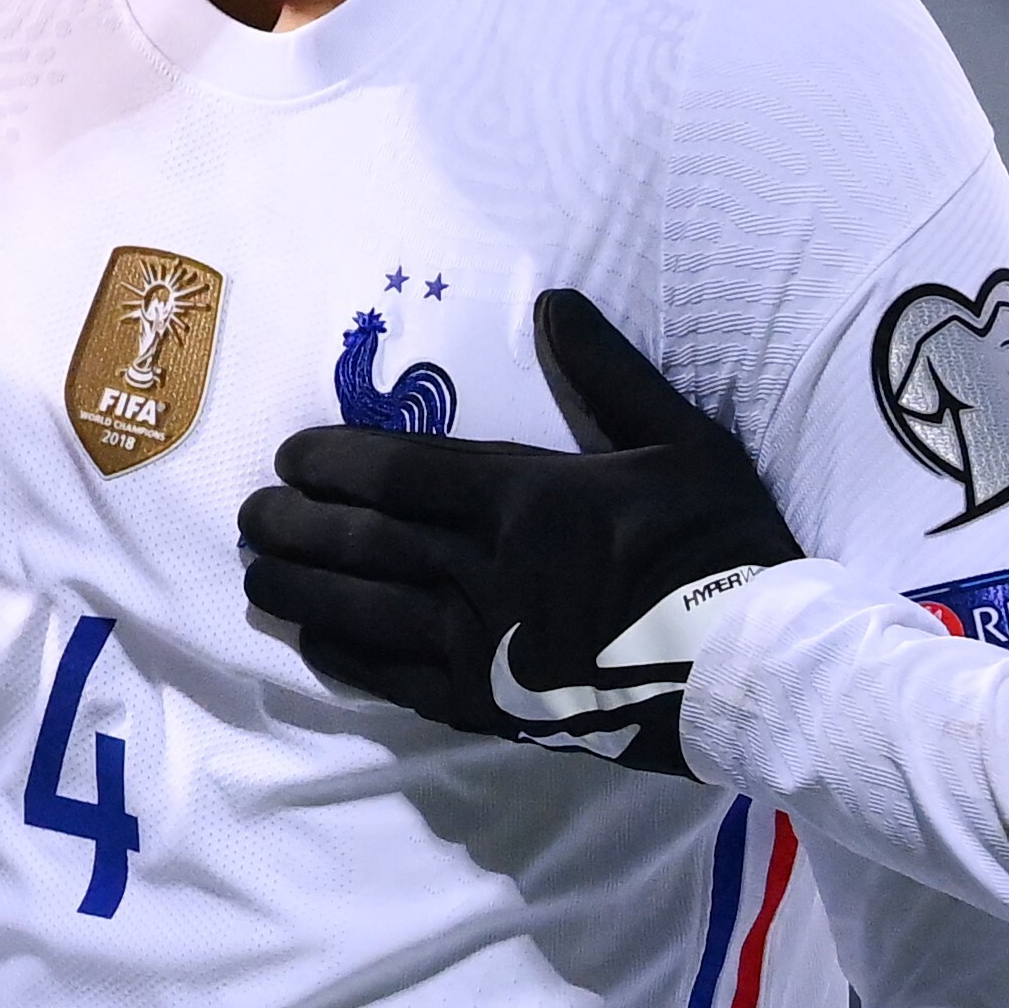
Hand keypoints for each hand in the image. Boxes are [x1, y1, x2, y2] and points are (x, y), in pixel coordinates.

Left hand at [238, 290, 793, 779]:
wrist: (758, 670)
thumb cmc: (722, 545)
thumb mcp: (680, 439)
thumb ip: (608, 372)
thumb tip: (554, 302)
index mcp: (529, 499)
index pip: (400, 474)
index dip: (333, 463)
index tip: (291, 457)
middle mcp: (489, 571)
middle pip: (363, 542)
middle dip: (296, 525)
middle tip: (250, 514)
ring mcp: (485, 644)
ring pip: (365, 610)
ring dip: (302, 588)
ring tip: (255, 573)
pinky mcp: (492, 705)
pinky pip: (396, 679)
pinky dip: (345, 658)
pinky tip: (310, 639)